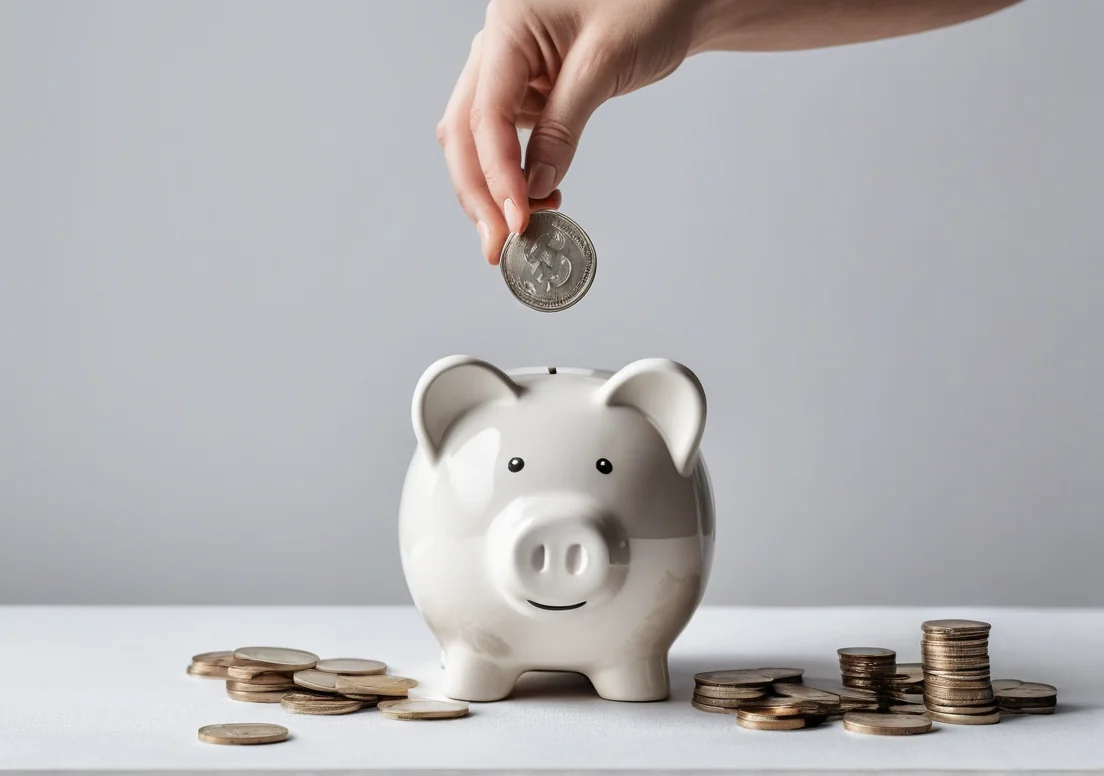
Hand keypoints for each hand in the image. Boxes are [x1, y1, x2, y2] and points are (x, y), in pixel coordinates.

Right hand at [437, 0, 704, 264]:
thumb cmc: (649, 3)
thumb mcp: (605, 63)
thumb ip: (563, 126)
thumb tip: (534, 186)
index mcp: (507, 26)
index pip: (485, 114)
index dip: (497, 174)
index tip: (517, 219)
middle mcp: (496, 47)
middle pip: (464, 131)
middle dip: (478, 192)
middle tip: (498, 245)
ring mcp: (507, 70)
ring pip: (476, 140)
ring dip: (491, 188)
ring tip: (522, 227)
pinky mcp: (526, 90)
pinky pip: (505, 139)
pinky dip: (514, 174)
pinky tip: (536, 198)